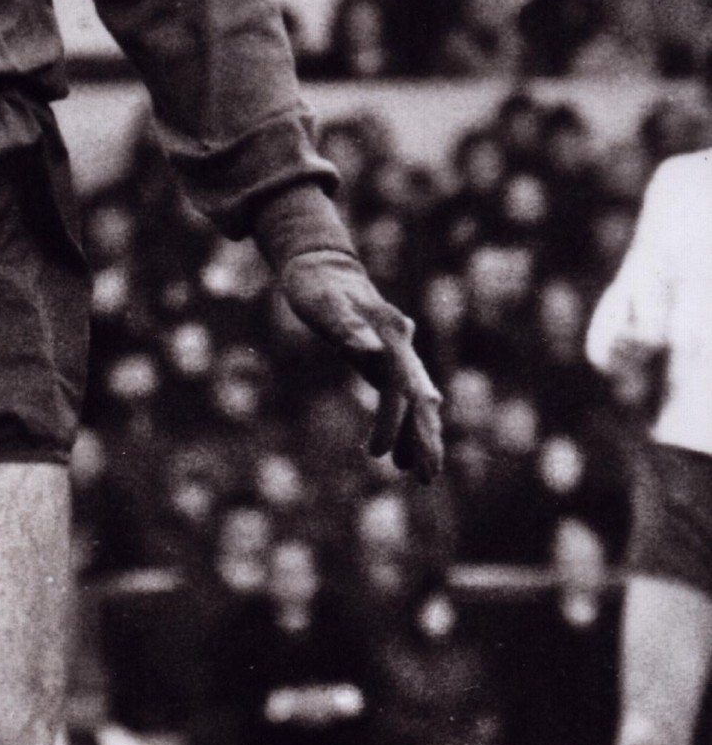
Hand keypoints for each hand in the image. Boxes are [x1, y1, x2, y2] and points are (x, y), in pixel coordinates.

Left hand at [277, 249, 444, 480]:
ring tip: (420, 474)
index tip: (384, 455)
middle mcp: (400, 347)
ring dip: (420, 436)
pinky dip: (403, 423)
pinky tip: (397, 452)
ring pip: (416, 400)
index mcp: (390, 336)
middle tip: (426, 478)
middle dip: (425, 438)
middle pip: (420, 398)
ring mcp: (396, 354)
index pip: (401, 387)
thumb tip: (368, 351)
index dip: (397, 422)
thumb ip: (347, 328)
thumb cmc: (318, 287)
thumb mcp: (325, 305)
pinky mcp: (384, 360)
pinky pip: (400, 396)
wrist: (324, 266)